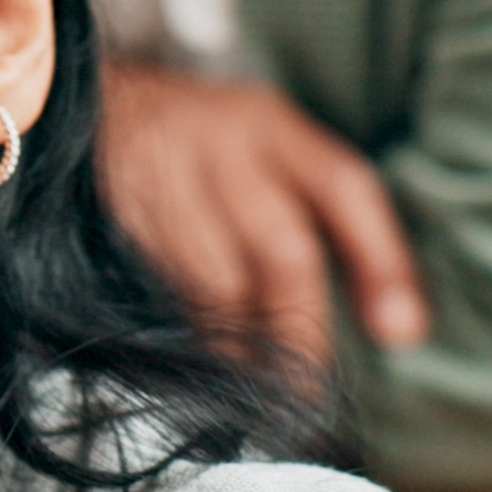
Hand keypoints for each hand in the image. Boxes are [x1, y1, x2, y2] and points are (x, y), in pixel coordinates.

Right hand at [95, 62, 427, 368]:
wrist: (89, 104)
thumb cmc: (200, 146)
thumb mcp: (263, 148)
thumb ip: (322, 212)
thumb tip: (398, 327)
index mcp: (271, 124)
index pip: (344, 187)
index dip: (382, 262)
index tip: (402, 333)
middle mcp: (221, 140)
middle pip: (282, 246)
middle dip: (302, 325)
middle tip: (309, 387)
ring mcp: (161, 172)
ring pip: (217, 277)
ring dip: (245, 342)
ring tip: (260, 385)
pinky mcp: (116, 208)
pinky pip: (160, 287)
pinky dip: (191, 329)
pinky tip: (205, 356)